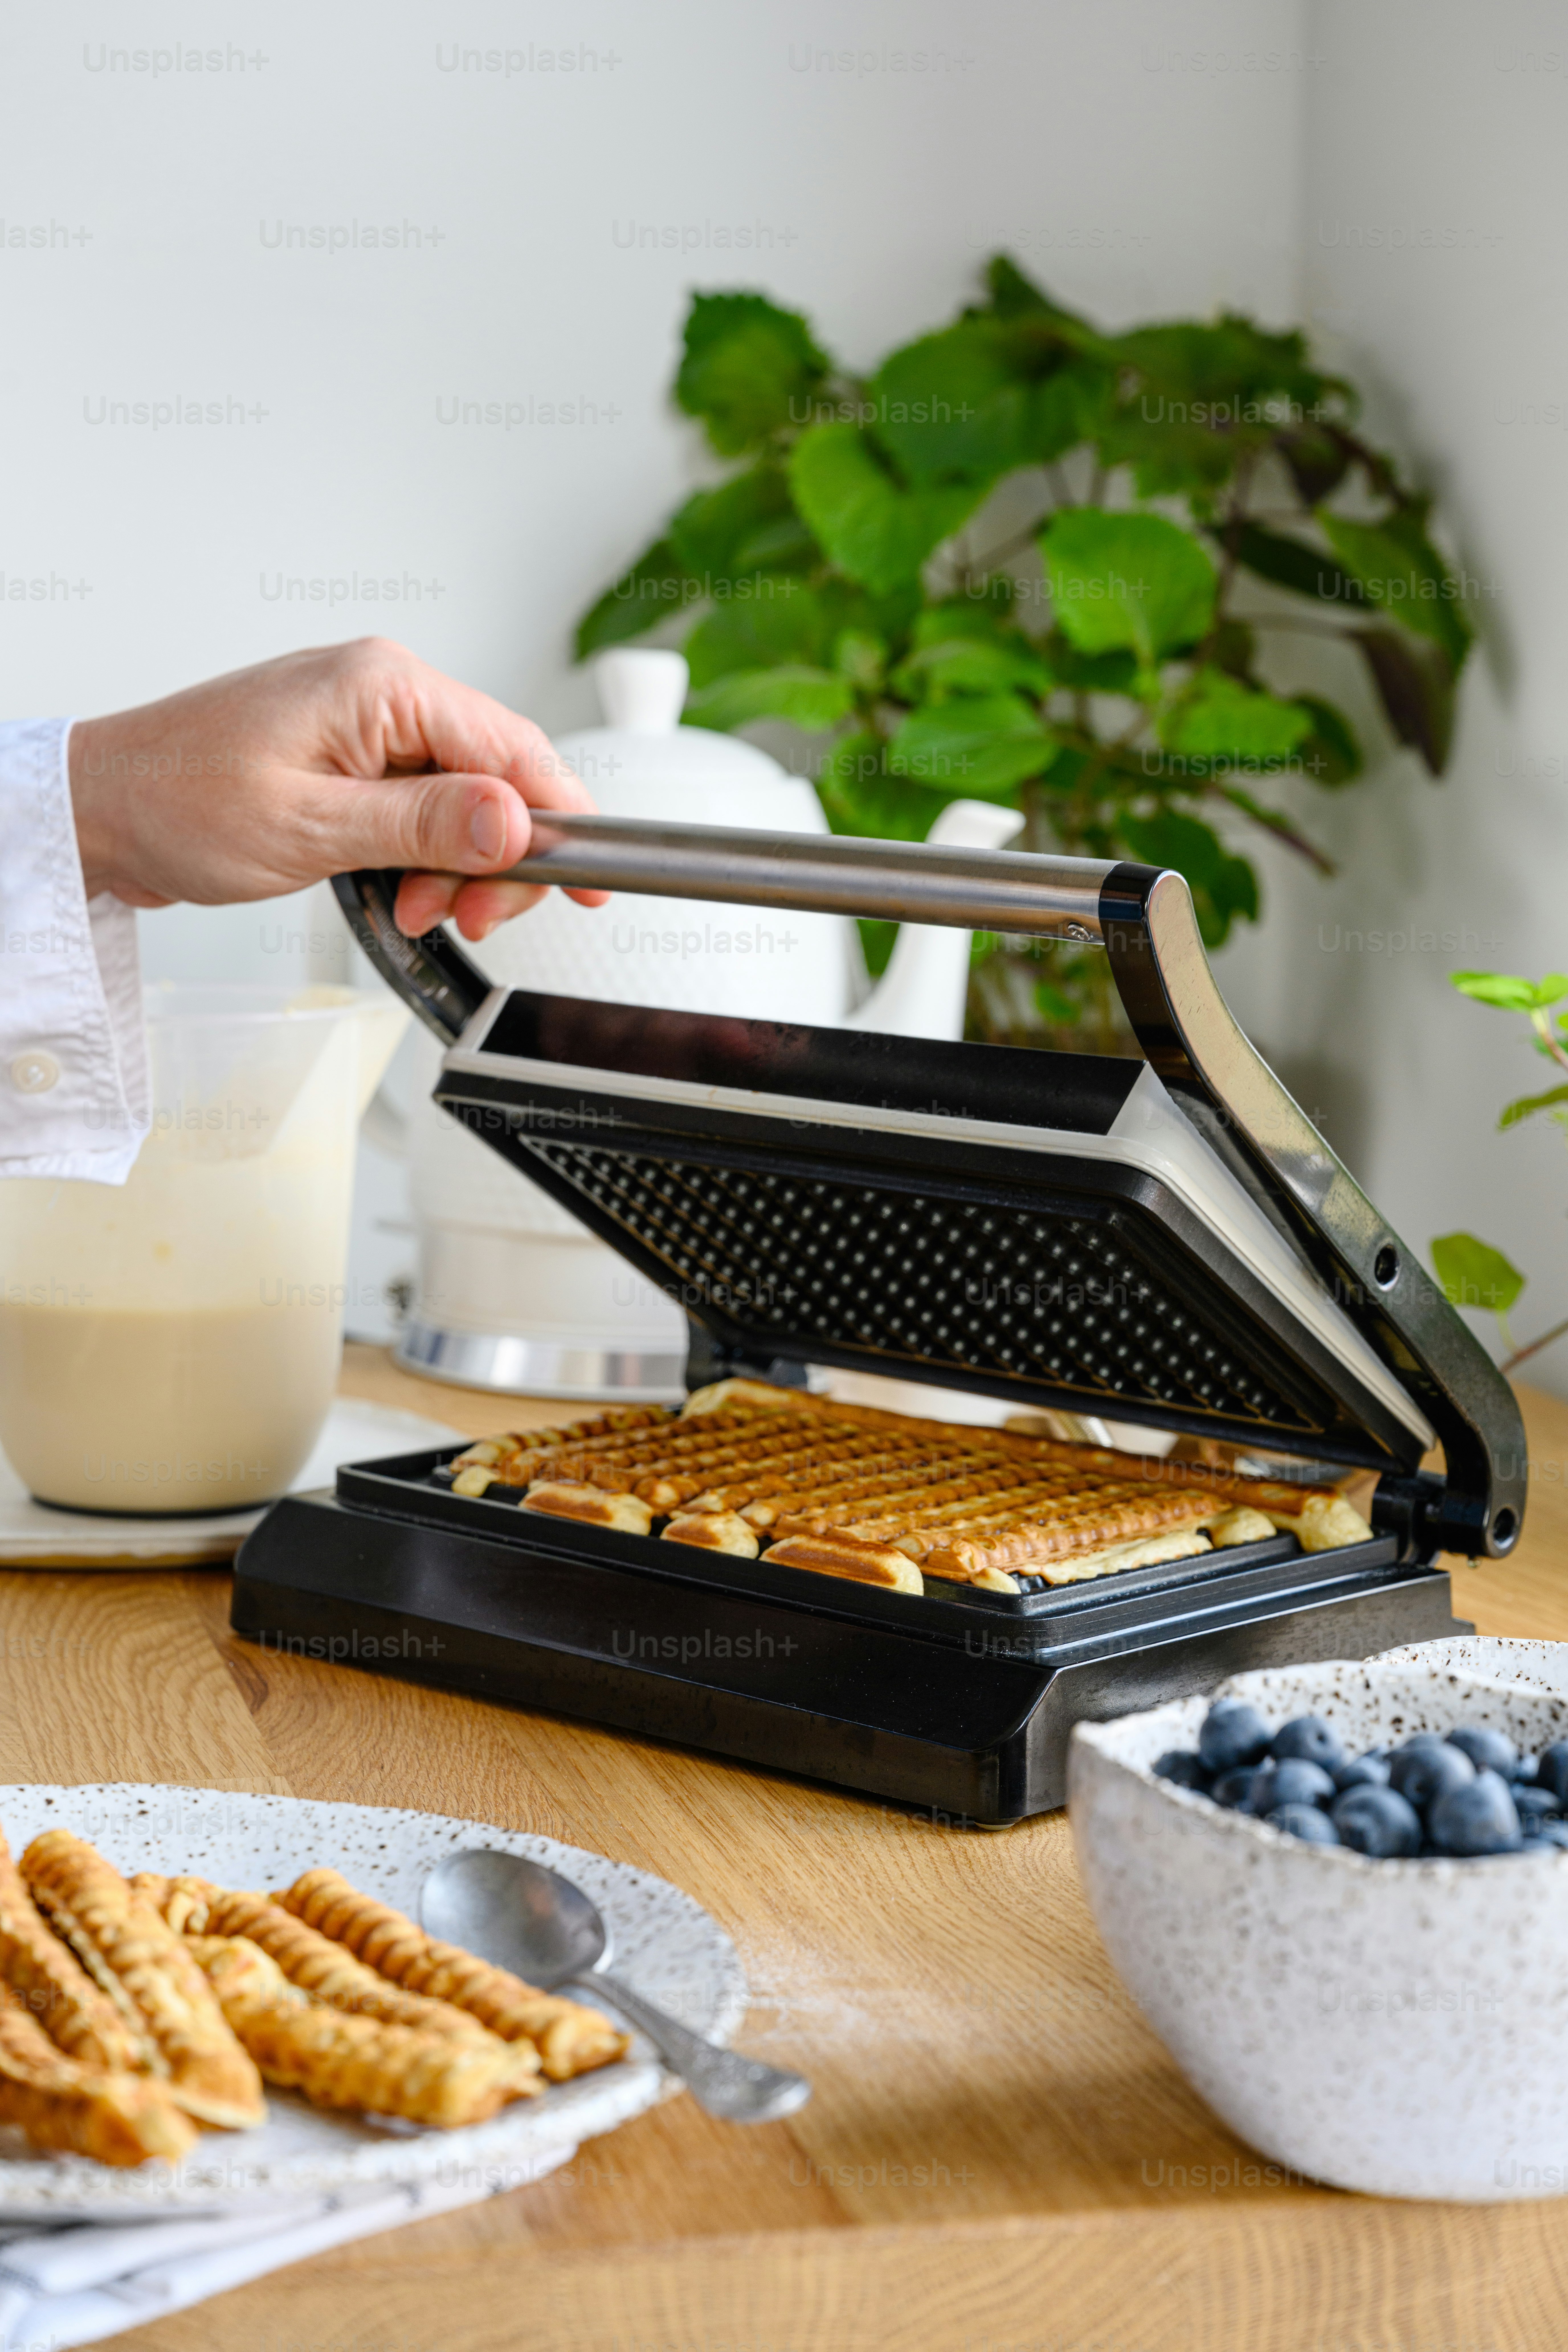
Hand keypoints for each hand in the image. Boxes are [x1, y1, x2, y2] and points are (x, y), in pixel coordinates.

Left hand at [67, 636, 605, 939]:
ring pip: (468, 801)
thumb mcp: (310, 827)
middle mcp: (386, 690)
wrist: (102, 809)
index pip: (515, 749)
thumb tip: (513, 822)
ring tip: (409, 908)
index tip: (588, 884)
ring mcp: (371, 723)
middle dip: (495, 860)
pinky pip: (426, 807)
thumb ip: (423, 824)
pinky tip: (395, 888)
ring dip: (455, 868)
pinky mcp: (357, 758)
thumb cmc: (177, 803)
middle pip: (501, 777)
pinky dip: (424, 858)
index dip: (563, 821)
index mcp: (384, 684)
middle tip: (459, 915)